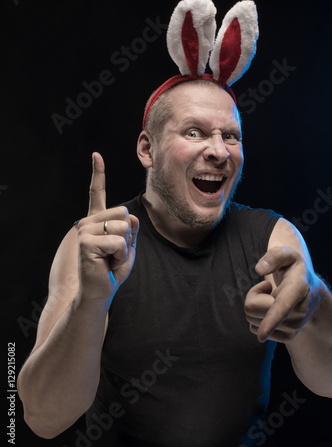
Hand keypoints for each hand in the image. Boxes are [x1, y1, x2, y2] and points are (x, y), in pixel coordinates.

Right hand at [76, 152, 138, 303]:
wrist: (100, 291)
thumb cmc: (112, 270)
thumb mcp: (128, 247)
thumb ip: (131, 229)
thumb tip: (129, 215)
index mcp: (97, 220)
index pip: (97, 193)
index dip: (98, 173)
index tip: (96, 155)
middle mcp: (88, 222)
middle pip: (124, 215)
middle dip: (128, 237)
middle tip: (115, 253)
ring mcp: (85, 230)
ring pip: (123, 228)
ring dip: (124, 248)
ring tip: (110, 258)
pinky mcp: (86, 242)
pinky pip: (118, 242)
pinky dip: (119, 255)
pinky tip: (107, 263)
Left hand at [244, 246, 320, 342]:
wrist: (310, 290)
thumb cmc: (294, 269)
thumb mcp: (287, 254)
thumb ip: (274, 256)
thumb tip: (260, 269)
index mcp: (298, 288)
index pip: (283, 305)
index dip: (272, 319)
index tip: (262, 335)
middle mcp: (299, 312)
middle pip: (254, 308)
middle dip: (253, 295)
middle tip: (266, 286)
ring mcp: (294, 327)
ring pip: (252, 320)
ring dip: (256, 306)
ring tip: (272, 296)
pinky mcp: (287, 337)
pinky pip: (255, 329)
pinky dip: (258, 318)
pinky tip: (272, 308)